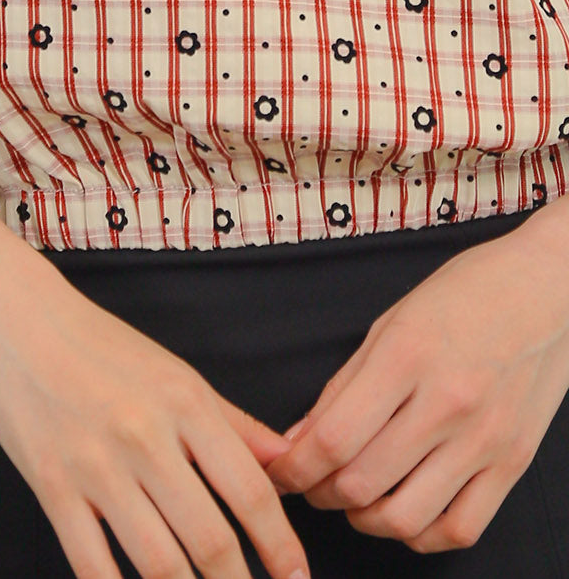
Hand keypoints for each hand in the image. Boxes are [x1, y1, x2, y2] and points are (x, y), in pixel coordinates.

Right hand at [0, 258, 311, 578]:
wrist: (17, 320)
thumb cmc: (100, 346)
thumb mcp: (175, 373)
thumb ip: (232, 423)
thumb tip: (286, 464)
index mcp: (184, 402)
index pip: (249, 489)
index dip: (280, 544)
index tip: (296, 578)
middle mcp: (145, 436)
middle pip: (209, 538)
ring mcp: (96, 466)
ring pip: (158, 562)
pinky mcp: (53, 487)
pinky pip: (93, 565)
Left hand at [261, 218, 568, 552]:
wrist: (546, 289)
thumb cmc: (465, 293)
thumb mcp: (390, 323)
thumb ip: (343, 386)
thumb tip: (298, 441)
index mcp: (407, 355)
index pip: (333, 437)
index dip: (294, 467)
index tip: (280, 470)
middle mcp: (448, 402)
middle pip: (362, 482)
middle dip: (320, 492)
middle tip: (311, 482)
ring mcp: (485, 438)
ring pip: (405, 517)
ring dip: (363, 519)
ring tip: (353, 498)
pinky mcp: (514, 463)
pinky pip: (459, 528)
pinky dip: (420, 534)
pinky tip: (404, 510)